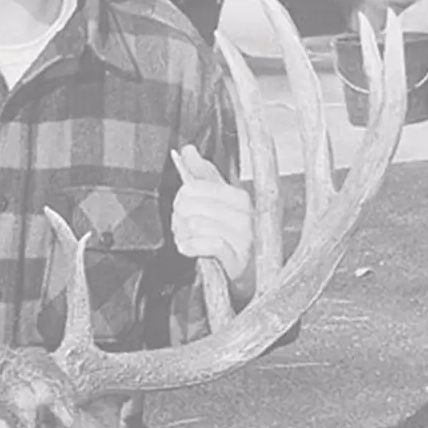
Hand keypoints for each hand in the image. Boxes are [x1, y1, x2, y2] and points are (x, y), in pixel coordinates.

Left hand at [170, 145, 254, 300]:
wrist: (249, 277)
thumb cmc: (229, 237)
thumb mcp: (218, 203)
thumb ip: (202, 175)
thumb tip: (188, 149)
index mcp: (240, 197)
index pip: (195, 186)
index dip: (181, 198)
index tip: (182, 209)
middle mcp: (245, 214)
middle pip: (191, 204)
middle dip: (179, 218)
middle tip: (182, 228)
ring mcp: (244, 237)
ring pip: (195, 224)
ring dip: (183, 235)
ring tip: (187, 240)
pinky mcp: (238, 259)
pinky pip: (206, 244)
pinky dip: (190, 247)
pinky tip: (190, 250)